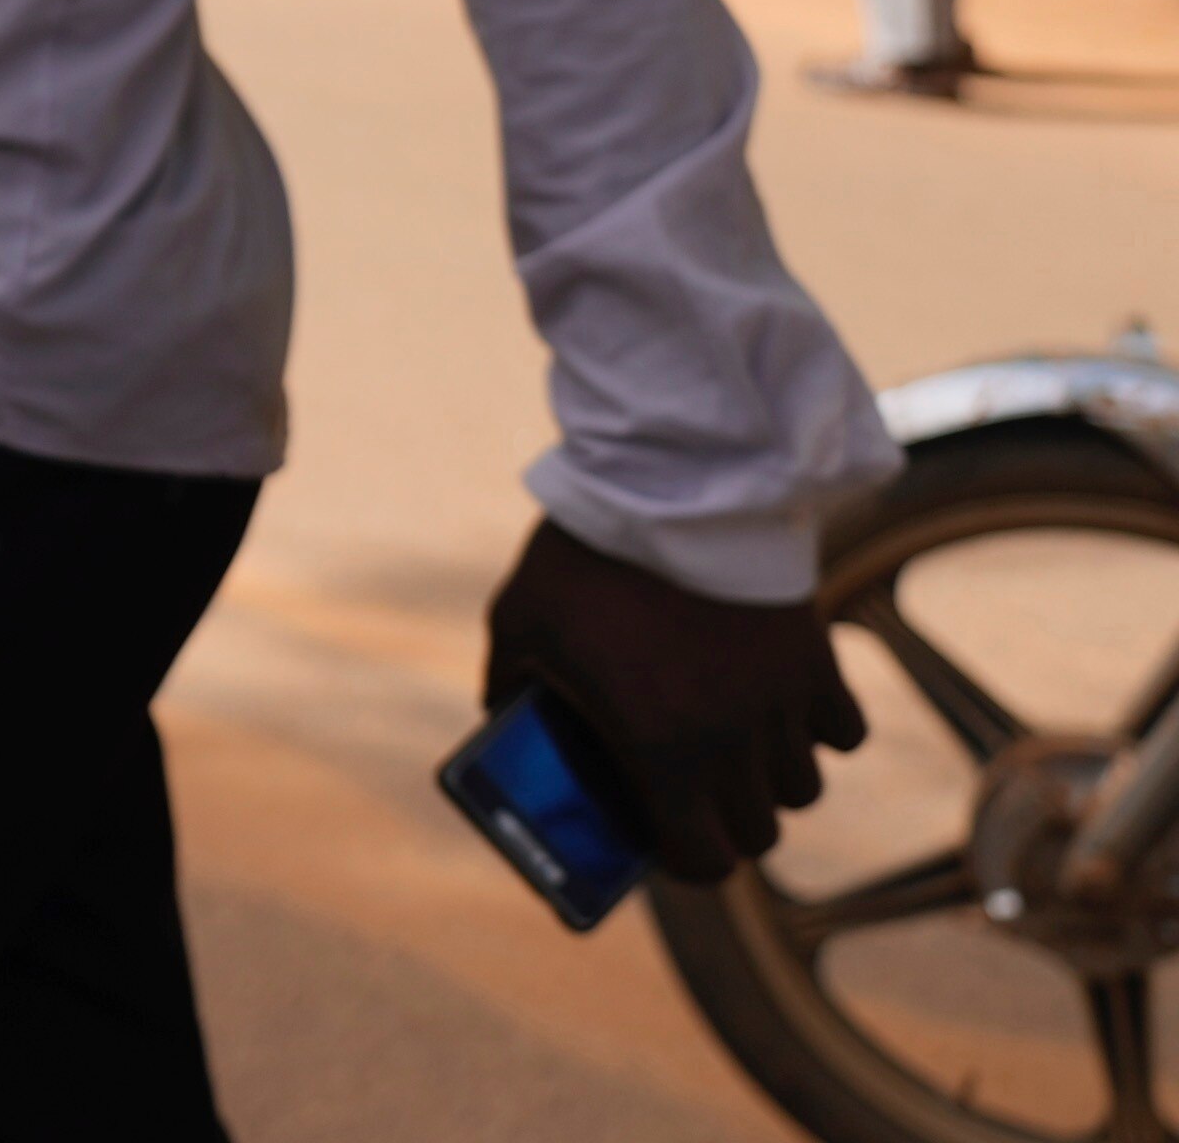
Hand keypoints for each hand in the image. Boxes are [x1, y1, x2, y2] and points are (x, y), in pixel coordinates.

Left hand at [483, 517, 864, 882]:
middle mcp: (735, 739)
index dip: (684, 861)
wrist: (671, 485)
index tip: (663, 840)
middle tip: (690, 794)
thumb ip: (509, 686)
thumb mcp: (520, 623)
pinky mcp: (817, 660)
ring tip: (730, 748)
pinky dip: (818, 733)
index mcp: (662, 748)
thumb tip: (502, 722)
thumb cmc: (585, 559)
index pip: (704, 859)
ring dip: (768, 782)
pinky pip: (844, 733)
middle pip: (760, 834)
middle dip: (723, 825)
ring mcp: (784, 701)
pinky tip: (780, 710)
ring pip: (802, 788)